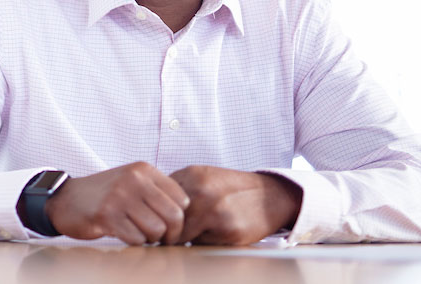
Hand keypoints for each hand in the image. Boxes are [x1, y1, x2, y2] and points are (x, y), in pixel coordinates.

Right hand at [45, 162, 190, 244]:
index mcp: (143, 169)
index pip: (182, 199)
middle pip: (173, 216)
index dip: (180, 218)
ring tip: (139, 233)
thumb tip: (186, 213)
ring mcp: (119, 196)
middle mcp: (133, 179)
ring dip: (150, 239)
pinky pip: (136, 238)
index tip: (169, 225)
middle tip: (160, 238)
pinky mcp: (106, 215)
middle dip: (170, 234)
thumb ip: (157, 190)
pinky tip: (124, 233)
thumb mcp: (132, 181)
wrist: (66, 199)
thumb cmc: (105, 194)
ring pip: (156, 230)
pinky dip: (134, 242)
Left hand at [169, 165, 302, 244]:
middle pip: (167, 220)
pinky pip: (202, 244)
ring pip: (181, 235)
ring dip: (183, 239)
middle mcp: (200, 191)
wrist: (270, 196)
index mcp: (191, 175)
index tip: (159, 222)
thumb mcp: (203, 177)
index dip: (156, 214)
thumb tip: (149, 209)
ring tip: (194, 233)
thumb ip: (177, 188)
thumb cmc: (231, 189)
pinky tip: (214, 234)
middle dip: (166, 230)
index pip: (158, 200)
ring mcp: (214, 210)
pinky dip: (203, 243)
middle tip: (171, 234)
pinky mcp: (228, 229)